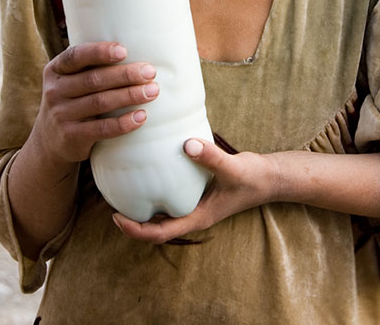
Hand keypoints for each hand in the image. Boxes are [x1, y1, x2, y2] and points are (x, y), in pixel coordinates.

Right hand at [32, 41, 158, 167]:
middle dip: (126, 75)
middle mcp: (55, 91)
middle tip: (150, 72)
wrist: (49, 142)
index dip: (99, 52)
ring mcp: (61, 115)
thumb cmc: (72, 101)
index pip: (75, 56)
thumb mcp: (70, 80)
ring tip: (152, 91)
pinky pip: (102, 129)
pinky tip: (141, 116)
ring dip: (130, 95)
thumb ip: (92, 67)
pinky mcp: (71, 137)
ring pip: (100, 102)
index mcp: (56, 69)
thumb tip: (139, 52)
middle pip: (94, 79)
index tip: (124, 50)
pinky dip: (124, 122)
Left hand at [112, 139, 276, 242]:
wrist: (269, 177)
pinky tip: (148, 172)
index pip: (160, 234)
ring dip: (142, 208)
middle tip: (110, 204)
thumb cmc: (253, 177)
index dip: (135, 230)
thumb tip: (187, 144)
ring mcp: (194, 205)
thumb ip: (211, 157)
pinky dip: (157, 191)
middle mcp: (192, 215)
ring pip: (162, 214)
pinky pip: (171, 197)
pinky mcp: (196, 193)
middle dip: (132, 222)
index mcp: (197, 218)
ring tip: (122, 190)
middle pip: (155, 228)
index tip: (116, 217)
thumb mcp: (232, 168)